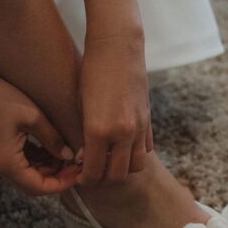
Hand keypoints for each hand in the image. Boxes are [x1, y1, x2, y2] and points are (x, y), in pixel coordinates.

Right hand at [0, 71, 78, 195]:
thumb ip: (52, 140)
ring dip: (48, 170)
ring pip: (28, 176)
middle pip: (33, 185)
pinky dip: (38, 161)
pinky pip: (22, 165)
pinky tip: (52, 150)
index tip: (78, 175)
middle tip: (76, 166)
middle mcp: (0, 168)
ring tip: (67, 156)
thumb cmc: (1, 98)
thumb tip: (69, 156)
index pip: (38, 187)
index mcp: (7, 163)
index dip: (61, 184)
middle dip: (56, 178)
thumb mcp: (33, 117)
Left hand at [77, 33, 153, 184]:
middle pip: (117, 175)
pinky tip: (122, 147)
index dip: (85, 179)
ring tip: (109, 162)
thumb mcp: (80, 104)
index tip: (79, 177)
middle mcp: (121, 132)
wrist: (118, 47)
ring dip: (122, 168)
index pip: (94, 171)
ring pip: (135, 166)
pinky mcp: (148, 119)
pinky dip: (134, 153)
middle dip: (103, 178)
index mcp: (98, 130)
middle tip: (93, 173)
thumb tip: (83, 158)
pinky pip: (145, 149)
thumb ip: (83, 134)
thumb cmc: (91, 72)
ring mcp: (138, 127)